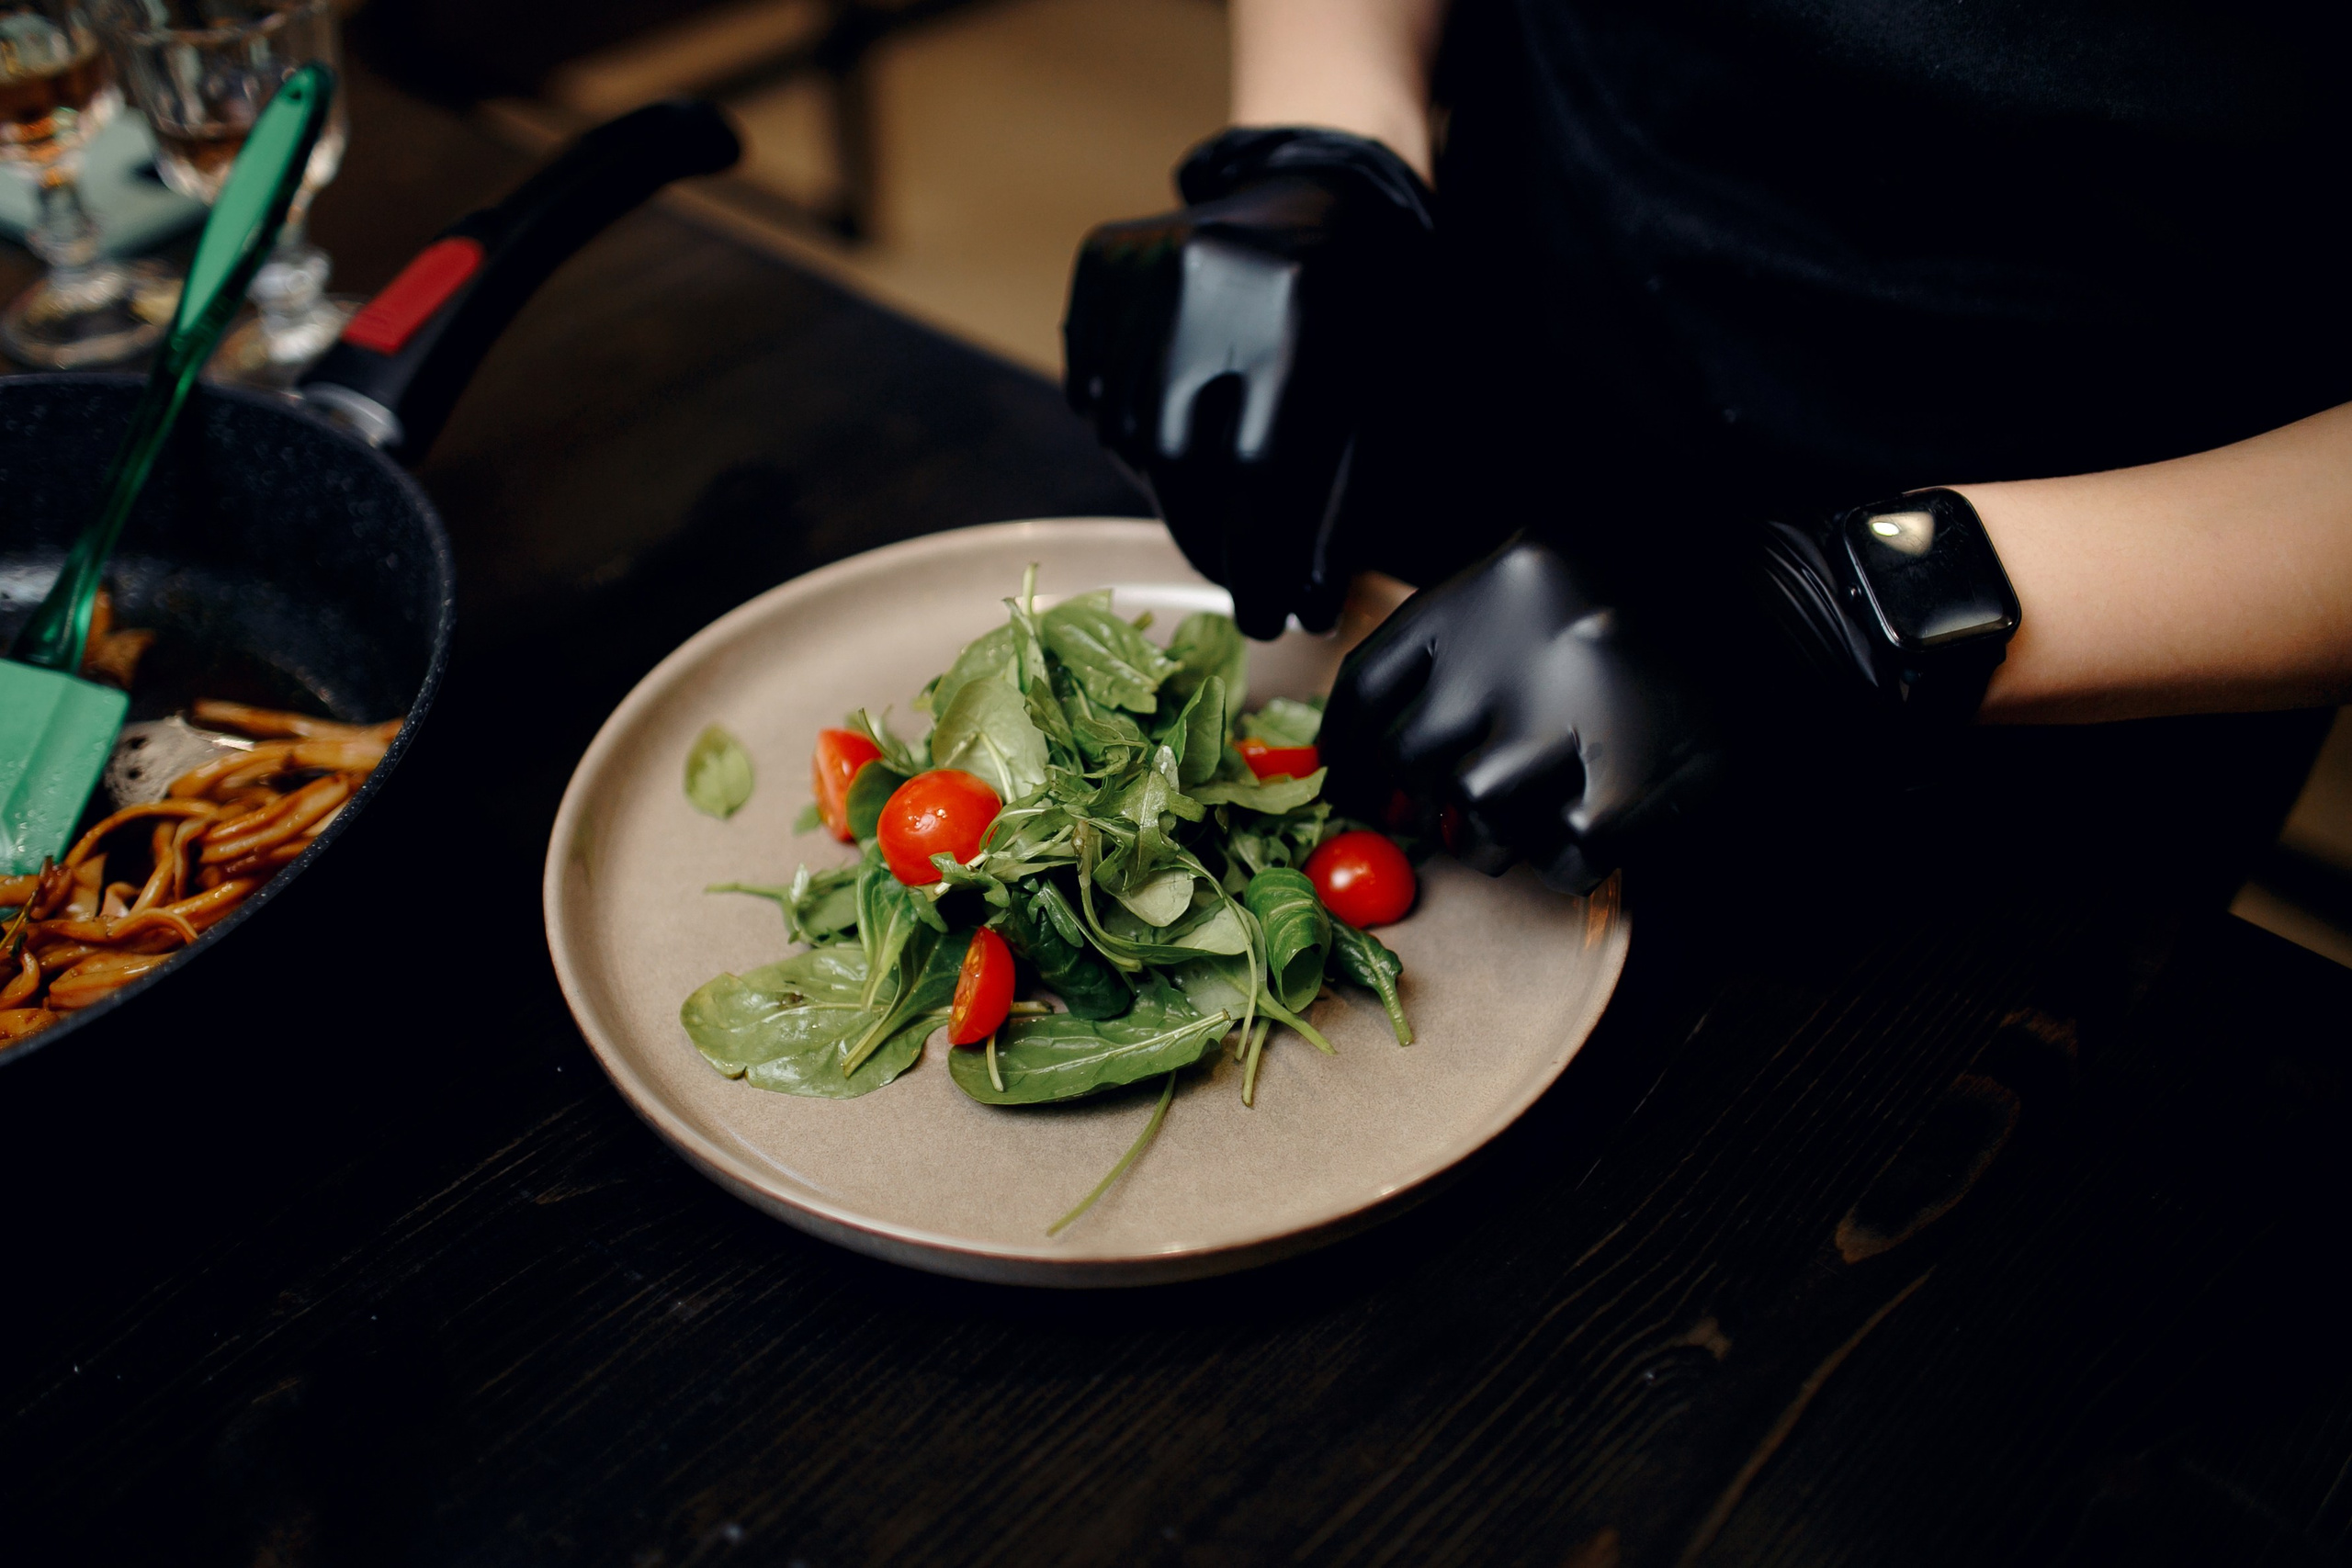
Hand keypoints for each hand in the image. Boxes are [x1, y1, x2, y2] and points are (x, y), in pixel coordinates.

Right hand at [1064, 128, 1434, 638]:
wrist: (1321, 189)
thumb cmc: (1368, 311)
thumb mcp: (1380, 401)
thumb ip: (1341, 503)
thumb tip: (1302, 607)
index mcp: (1299, 308)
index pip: (1260, 473)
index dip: (1258, 560)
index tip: (1265, 617)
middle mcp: (1209, 280)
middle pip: (1181, 463)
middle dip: (1208, 540)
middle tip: (1236, 579)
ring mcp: (1143, 267)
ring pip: (1129, 434)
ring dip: (1170, 492)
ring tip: (1215, 500)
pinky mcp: (1100, 266)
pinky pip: (1094, 394)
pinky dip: (1130, 436)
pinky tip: (1176, 432)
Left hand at [1322, 537, 1731, 891]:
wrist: (1791, 616)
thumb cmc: (1658, 602)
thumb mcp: (1546, 585)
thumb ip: (1465, 648)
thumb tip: (1375, 755)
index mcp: (1493, 585)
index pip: (1373, 682)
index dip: (1348, 746)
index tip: (1346, 780)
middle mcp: (1519, 644)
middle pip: (1414, 757)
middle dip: (1423, 799)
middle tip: (1449, 813)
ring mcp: (1572, 717)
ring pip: (1475, 814)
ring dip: (1492, 835)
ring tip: (1536, 811)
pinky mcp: (1627, 787)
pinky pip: (1558, 856)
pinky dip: (1567, 860)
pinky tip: (1599, 827)